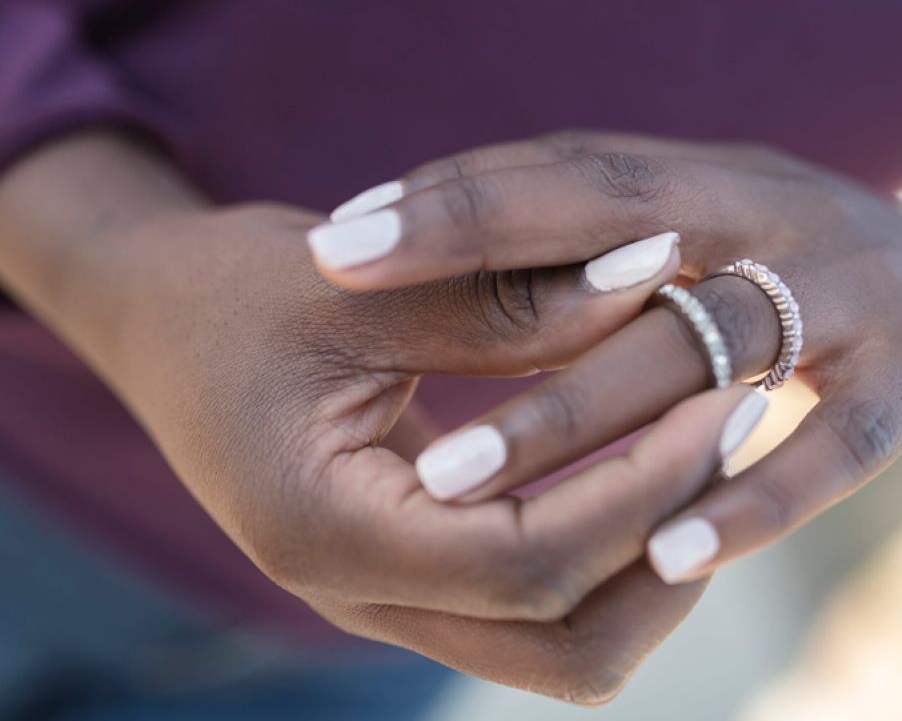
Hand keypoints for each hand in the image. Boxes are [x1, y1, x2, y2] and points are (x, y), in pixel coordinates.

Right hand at [0, 132, 739, 701]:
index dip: (644, 488)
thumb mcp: (363, 284)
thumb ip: (508, 295)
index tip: (720, 395)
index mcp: (328, 533)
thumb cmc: (237, 292)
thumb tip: (657, 268)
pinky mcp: (419, 571)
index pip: (531, 563)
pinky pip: (544, 606)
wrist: (159, 321)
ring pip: (566, 646)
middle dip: (670, 548)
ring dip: (653, 563)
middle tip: (731, 425)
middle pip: (567, 645)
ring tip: (707, 444)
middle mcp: (360, 596)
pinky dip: (614, 551)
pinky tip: (651, 458)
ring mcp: (393, 597)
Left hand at [315, 129, 901, 582]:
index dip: (454, 198)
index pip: (572, 169)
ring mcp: (858, 296)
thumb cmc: (806, 270)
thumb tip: (449, 252)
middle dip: (482, 272)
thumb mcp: (716, 231)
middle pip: (625, 228)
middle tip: (342, 299)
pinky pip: (831, 451)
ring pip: (707, 345)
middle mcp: (784, 213)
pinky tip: (656, 559)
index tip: (336, 237)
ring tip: (453, 479)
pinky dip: (746, 499)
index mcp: (722, 173)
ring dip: (579, 412)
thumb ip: (608, 243)